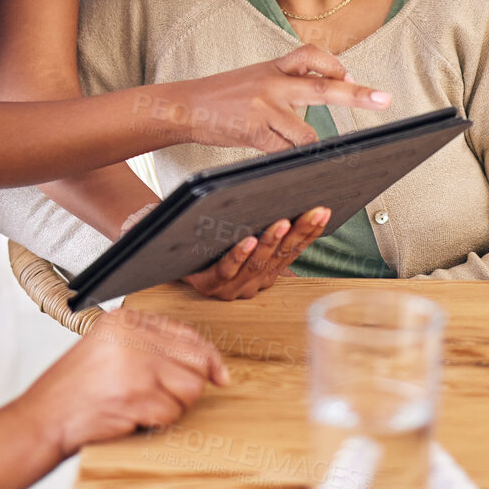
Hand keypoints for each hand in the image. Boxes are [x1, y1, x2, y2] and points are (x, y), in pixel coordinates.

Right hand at [18, 307, 229, 457]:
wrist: (42, 419)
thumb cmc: (73, 391)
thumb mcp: (108, 350)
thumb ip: (149, 347)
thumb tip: (204, 362)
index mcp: (125, 320)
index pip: (186, 332)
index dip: (207, 356)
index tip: (218, 373)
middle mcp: (132, 336)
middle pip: (195, 359)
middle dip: (188, 385)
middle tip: (164, 398)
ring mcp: (136, 364)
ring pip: (190, 387)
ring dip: (173, 406)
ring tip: (144, 408)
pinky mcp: (137, 395)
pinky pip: (173, 412)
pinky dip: (158, 422)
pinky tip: (133, 418)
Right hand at [151, 45, 390, 153]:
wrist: (184, 106)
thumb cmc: (223, 95)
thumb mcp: (256, 77)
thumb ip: (286, 83)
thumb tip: (325, 93)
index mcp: (273, 66)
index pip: (312, 56)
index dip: (335, 66)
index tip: (349, 78)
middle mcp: (272, 83)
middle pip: (323, 89)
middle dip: (356, 95)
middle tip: (384, 99)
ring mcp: (264, 109)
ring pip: (306, 133)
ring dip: (314, 147)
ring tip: (319, 154)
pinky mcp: (255, 133)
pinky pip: (284, 152)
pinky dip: (289, 158)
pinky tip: (286, 159)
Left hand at [185, 206, 329, 299]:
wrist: (165, 253)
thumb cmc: (206, 240)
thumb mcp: (240, 232)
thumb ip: (264, 225)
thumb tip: (293, 202)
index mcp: (265, 270)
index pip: (293, 249)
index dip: (310, 231)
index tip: (323, 210)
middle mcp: (253, 282)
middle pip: (280, 256)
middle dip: (299, 233)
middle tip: (313, 212)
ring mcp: (232, 286)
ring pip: (257, 264)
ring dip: (271, 242)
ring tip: (282, 223)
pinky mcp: (208, 284)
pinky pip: (226, 270)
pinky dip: (239, 256)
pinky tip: (248, 241)